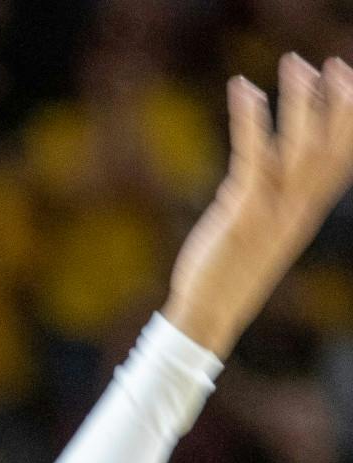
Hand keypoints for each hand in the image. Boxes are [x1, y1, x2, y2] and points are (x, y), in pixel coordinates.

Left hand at [164, 55, 352, 357]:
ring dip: (299, 101)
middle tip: (335, 64)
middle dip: (336, 103)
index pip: (340, 161)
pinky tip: (245, 90)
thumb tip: (263, 166)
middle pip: (331, 147)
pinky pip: (254, 156)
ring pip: (300, 147)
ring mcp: (274, 211)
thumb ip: (269, 197)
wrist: (208, 313)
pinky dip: (251, 119)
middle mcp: (298, 209)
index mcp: (306, 212)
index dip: (349, 121)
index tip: (349, 84)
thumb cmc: (228, 271)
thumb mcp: (260, 229)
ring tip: (295, 64)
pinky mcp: (244, 212)